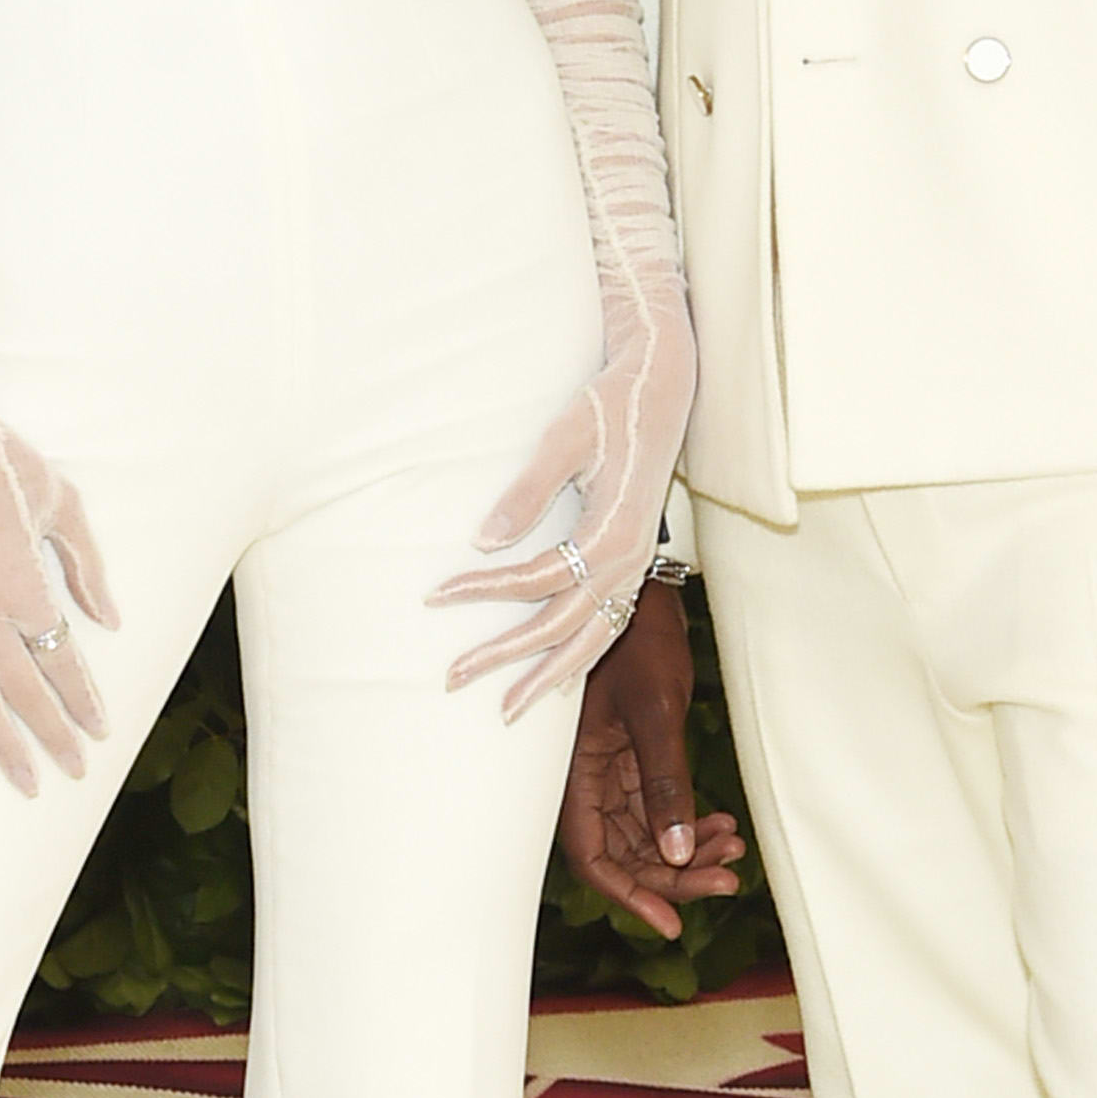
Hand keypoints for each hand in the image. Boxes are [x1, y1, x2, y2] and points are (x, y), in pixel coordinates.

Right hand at [0, 409, 117, 797]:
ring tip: (26, 784)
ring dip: (4, 746)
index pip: (63, 663)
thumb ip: (87, 566)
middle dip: (55, 739)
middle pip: (27, 695)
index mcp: (27, 589)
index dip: (82, 700)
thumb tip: (109, 621)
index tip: (100, 729)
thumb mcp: (63, 503)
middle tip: (75, 772)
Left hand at [429, 293, 696, 713]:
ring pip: (592, 639)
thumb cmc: (608, 405)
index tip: (434, 595)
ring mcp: (636, 567)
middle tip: (453, 679)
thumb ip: (527, 492)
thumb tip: (482, 541)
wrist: (662, 388)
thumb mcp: (564, 438)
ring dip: (547, 675)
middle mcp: (629, 561)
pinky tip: (558, 679)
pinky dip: (582, 655)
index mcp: (613, 533)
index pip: (536, 579)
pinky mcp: (634, 562)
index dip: (483, 590)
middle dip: (506, 657)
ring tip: (507, 709)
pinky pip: (610, 624)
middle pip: (561, 626)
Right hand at [557, 582, 746, 939]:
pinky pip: (658, 806)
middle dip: (673, 875)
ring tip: (733, 850)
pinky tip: (723, 824)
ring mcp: (610, 767)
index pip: (593, 856)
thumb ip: (664, 783)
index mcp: (575, 772)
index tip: (671, 923)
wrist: (637, 585)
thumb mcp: (655, 713)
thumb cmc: (637, 639)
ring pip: (645, 833)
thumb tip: (674, 854)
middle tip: (728, 882)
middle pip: (624, 852)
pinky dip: (688, 821)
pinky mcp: (633, 754)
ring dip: (686, 850)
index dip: (629, 895)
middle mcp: (587, 777)